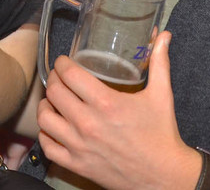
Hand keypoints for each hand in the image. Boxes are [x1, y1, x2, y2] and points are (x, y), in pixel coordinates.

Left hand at [37, 32, 199, 189]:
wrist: (164, 175)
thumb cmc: (162, 134)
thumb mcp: (162, 94)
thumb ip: (160, 61)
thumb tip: (163, 35)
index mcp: (107, 103)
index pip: (70, 75)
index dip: (62, 64)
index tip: (63, 61)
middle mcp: (88, 124)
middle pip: (55, 93)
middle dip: (54, 80)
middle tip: (58, 77)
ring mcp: (80, 146)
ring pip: (45, 119)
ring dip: (45, 106)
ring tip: (52, 100)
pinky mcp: (77, 165)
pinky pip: (47, 148)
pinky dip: (45, 135)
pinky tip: (53, 127)